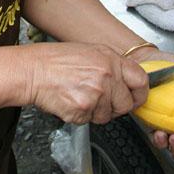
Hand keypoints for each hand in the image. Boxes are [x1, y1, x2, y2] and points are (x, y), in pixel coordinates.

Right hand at [24, 42, 148, 124]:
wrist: (32, 70)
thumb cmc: (55, 60)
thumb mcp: (89, 52)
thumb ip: (111, 65)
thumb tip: (127, 80)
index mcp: (110, 59)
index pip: (141, 80)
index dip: (139, 93)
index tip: (135, 97)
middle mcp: (106, 75)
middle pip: (126, 104)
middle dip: (115, 106)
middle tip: (100, 100)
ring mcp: (96, 93)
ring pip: (107, 116)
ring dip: (96, 112)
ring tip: (79, 96)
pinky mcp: (83, 109)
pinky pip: (90, 121)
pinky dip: (80, 115)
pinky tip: (70, 101)